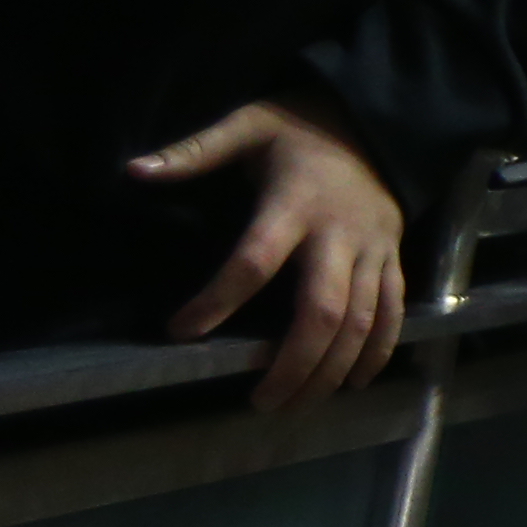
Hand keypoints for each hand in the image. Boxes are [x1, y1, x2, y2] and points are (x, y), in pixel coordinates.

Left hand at [133, 90, 407, 408]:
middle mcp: (339, 235)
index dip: (218, 300)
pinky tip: (355, 383)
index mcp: (295, 204)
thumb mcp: (246, 126)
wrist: (376, 122)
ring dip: (332, 370)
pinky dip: (378, 352)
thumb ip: (194, 151)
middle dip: (294, 362)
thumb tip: (133, 171)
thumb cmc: (299, 129)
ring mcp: (373, 251)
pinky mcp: (393, 259)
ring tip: (297, 404)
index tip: (181, 332)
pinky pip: (392, 312)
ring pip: (361, 322)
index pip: (255, 261)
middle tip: (261, 401)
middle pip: (323, 310)